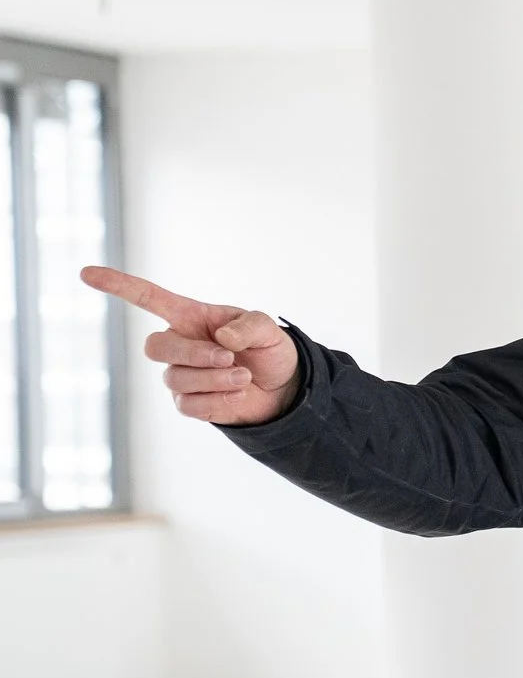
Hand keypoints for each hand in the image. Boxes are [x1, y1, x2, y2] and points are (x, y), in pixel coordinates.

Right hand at [82, 266, 299, 426]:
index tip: (86, 273)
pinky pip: (188, 404)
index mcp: (190, 317)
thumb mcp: (268, 329)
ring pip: (174, 378)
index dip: (118, 285)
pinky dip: (218, 400)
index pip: (147, 298)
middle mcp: (178, 344)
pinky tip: (238, 394)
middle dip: (193, 354)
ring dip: (214, 379)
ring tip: (244, 377)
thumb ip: (250, 326)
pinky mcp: (188, 402)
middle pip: (155, 347)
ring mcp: (179, 374)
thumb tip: (222, 338)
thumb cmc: (267, 350)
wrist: (281, 387)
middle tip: (229, 358)